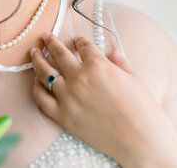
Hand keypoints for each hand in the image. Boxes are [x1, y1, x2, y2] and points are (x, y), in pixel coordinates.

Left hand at [30, 32, 176, 167]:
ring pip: (44, 72)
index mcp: (98, 65)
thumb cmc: (143, 109)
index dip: (78, 40)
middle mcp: (79, 77)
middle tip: (45, 35)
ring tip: (34, 52)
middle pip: (59, 53)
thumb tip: (115, 50)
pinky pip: (41, 98)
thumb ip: (120, 62)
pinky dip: (36, 87)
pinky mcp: (62, 115)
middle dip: (50, 41)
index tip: (75, 38)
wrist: (141, 140)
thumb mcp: (134, 78)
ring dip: (37, 59)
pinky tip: (35, 80)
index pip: (83, 45)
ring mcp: (68, 96)